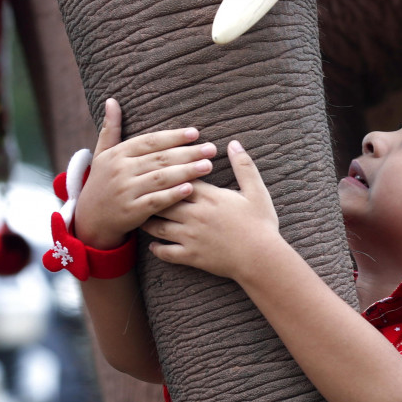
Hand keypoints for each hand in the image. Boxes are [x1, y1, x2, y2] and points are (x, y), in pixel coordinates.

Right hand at [74, 98, 216, 249]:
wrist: (91, 218)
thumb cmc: (102, 183)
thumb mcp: (102, 154)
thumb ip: (111, 129)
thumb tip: (112, 100)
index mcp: (118, 154)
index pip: (150, 141)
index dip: (173, 136)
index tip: (195, 133)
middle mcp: (121, 170)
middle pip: (160, 158)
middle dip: (188, 153)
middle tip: (211, 149)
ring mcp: (127, 191)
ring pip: (161, 178)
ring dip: (186, 171)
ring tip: (208, 166)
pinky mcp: (132, 211)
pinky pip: (156, 201)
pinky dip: (173, 195)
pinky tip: (191, 188)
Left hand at [141, 141, 282, 281]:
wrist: (262, 259)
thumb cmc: (262, 225)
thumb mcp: (257, 192)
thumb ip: (244, 166)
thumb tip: (234, 143)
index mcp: (209, 196)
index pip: (179, 178)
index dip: (167, 173)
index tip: (159, 170)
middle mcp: (195, 214)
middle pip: (162, 200)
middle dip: (150, 195)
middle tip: (139, 191)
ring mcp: (191, 236)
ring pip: (158, 226)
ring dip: (148, 221)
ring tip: (141, 216)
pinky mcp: (192, 256)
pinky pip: (167, 252)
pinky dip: (156, 249)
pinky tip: (152, 245)